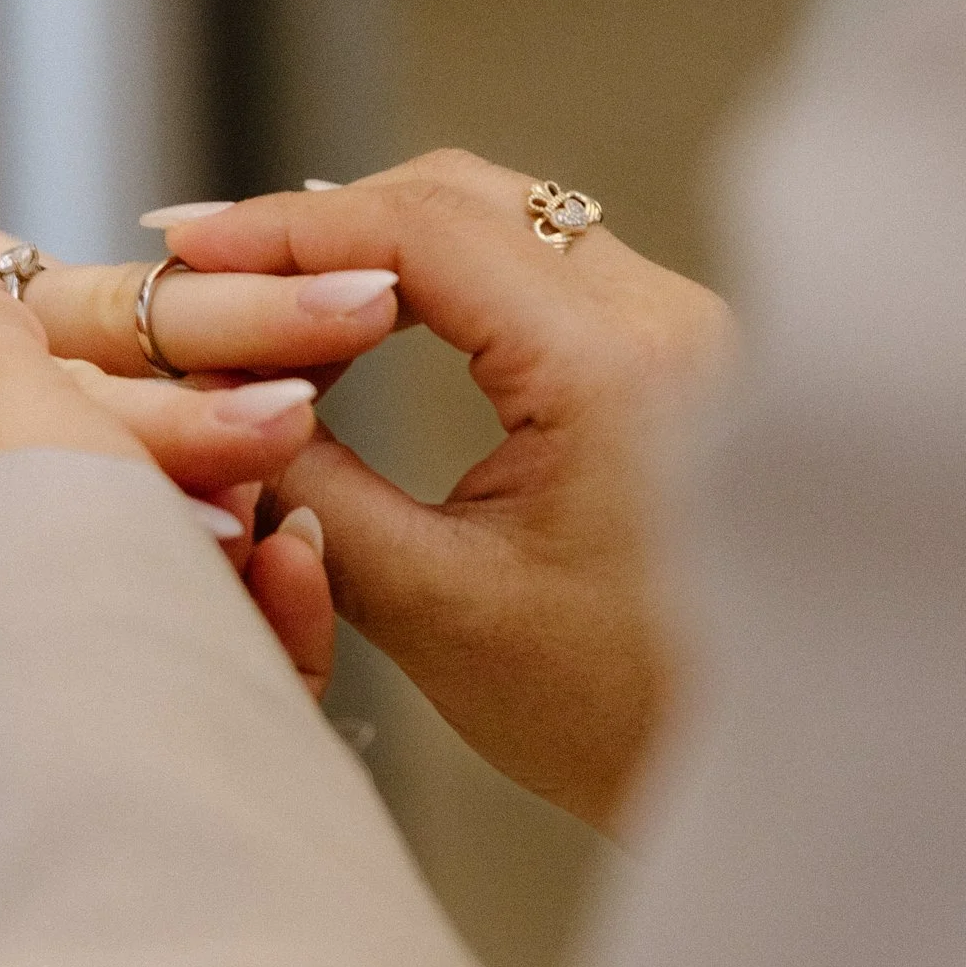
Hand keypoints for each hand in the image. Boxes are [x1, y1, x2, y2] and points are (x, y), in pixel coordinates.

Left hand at [0, 15, 398, 720]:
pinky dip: (208, 293)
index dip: (43, 491)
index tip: (149, 515)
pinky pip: (93, 283)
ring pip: (96, 304)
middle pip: (41, 374)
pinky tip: (334, 297)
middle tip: (308, 425)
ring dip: (230, 309)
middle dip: (170, 403)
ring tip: (374, 300)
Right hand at [155, 152, 734, 830]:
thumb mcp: (435, 606)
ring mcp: (686, 329)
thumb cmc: (623, 716)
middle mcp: (667, 318)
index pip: (424, 228)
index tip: (187, 246)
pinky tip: (371, 329)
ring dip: (385, 251)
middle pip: (466, 198)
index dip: (285, 225)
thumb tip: (217, 399)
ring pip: (508, 224)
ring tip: (275, 302)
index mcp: (612, 367)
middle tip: (211, 266)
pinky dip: (445, 283)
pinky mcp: (681, 359)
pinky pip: (546, 271)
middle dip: (325, 224)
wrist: (778, 768)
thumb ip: (315, 489)